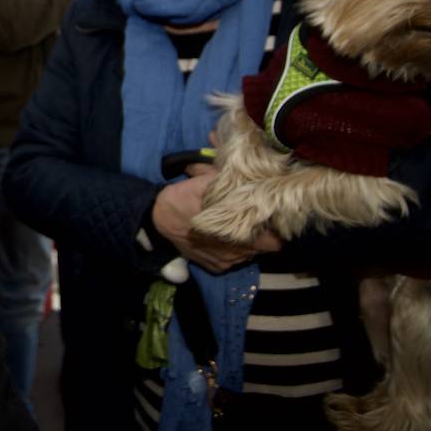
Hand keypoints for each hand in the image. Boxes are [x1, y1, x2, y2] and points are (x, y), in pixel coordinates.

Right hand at [151, 168, 280, 273]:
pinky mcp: (216, 267)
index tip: (271, 214)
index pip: (277, 240)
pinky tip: (222, 237)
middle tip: (255, 217)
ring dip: (248, 241)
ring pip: (249, 254)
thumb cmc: (182, 201)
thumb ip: (226, 177)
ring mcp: (226, 263)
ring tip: (237, 225)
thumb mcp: (204, 182)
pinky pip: (233, 260)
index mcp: (240, 235)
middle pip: (265, 247)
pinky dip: (232, 249)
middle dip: (263, 233)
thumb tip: (243, 163)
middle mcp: (237, 254)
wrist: (154, 220)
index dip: (277, 227)